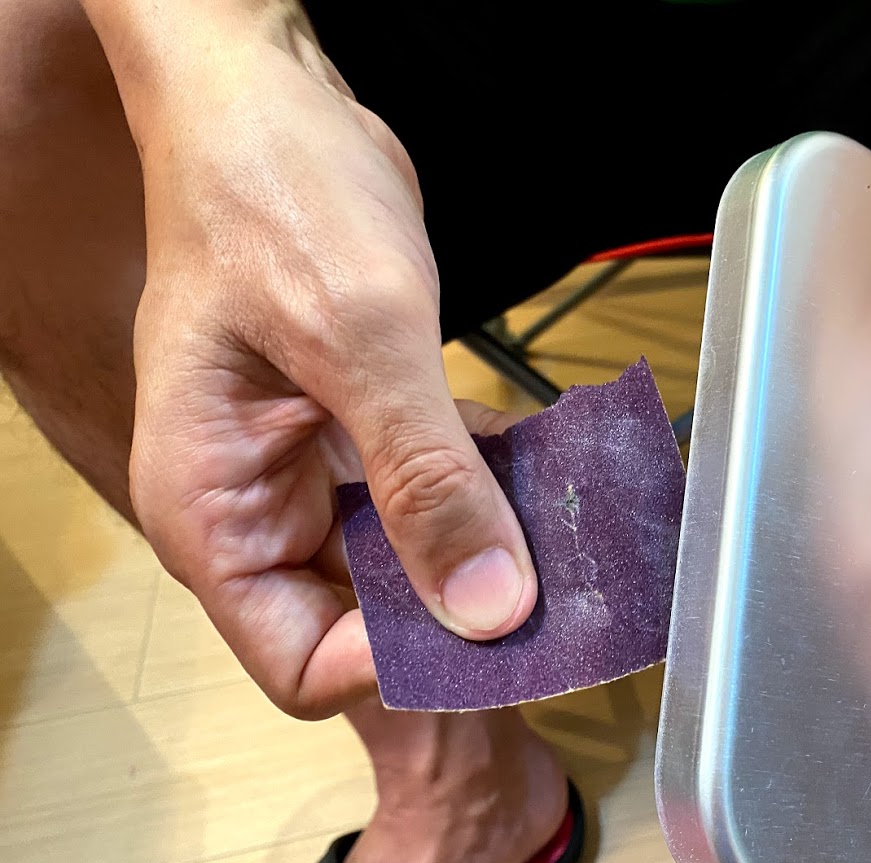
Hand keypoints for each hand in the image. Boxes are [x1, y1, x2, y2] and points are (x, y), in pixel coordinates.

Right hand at [127, 24, 535, 718]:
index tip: (494, 628)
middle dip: (458, 626)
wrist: (271, 105)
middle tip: (560, 612)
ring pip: (407, 570)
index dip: (396, 668)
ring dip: (487, 562)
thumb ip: (426, 478)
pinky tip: (552, 484)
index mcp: (215, 512)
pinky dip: (489, 497)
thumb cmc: (274, 195)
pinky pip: (432, 501)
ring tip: (574, 551)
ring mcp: (311, 478)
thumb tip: (487, 610)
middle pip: (360, 631)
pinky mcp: (361, 439)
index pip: (301, 664)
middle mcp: (257, 513)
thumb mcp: (359, 336)